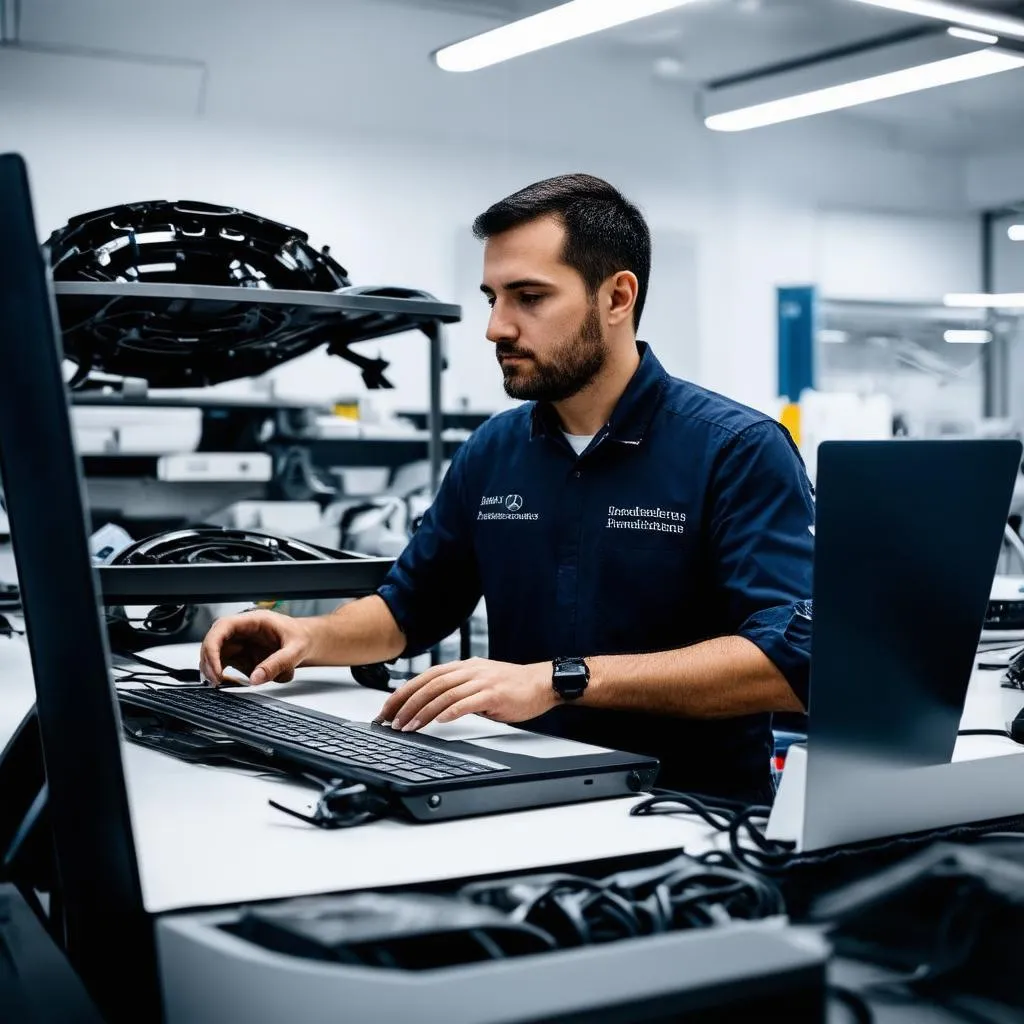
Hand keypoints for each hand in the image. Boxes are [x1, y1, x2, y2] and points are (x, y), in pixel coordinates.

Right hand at [199, 609, 314, 686]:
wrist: (308, 641)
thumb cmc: (302, 638)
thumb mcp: (295, 651)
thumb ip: (277, 664)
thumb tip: (255, 678)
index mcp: (254, 620)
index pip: (223, 626)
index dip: (213, 646)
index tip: (216, 667)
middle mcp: (242, 630)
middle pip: (213, 640)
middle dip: (209, 661)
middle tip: (215, 681)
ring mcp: (240, 642)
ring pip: (215, 653)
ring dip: (213, 669)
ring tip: (220, 684)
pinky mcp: (241, 655)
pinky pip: (224, 664)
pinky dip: (222, 675)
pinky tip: (228, 683)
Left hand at [375, 658, 555, 731]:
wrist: (541, 683)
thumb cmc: (511, 687)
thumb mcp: (479, 684)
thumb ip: (457, 690)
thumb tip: (432, 706)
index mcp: (464, 667)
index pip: (426, 677)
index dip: (404, 692)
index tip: (388, 708)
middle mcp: (469, 671)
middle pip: (430, 684)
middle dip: (407, 703)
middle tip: (391, 720)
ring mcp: (481, 681)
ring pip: (444, 694)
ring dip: (423, 711)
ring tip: (409, 726)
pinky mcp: (494, 694)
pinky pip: (467, 702)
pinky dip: (451, 711)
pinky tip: (439, 721)